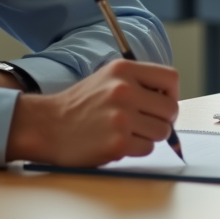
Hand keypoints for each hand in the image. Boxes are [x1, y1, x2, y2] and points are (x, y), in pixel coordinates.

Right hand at [5, 58, 178, 165]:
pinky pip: (147, 148)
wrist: (48, 126)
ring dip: (150, 136)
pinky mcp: (117, 143)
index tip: (161, 103)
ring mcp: (121, 117)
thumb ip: (139, 83)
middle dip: (163, 119)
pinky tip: (118, 142)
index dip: (171, 94)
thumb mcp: (107, 79)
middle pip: (171, 109)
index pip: (171, 78)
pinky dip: (137, 149)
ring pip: (162, 131)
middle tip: (147, 123)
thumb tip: (170, 101)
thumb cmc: (81, 105)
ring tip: (129, 132)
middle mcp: (124, 90)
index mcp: (123, 70)